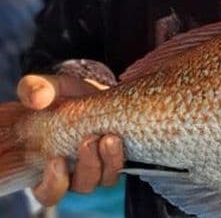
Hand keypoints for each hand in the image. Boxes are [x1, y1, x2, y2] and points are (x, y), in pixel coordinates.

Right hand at [16, 74, 124, 205]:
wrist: (94, 92)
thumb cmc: (67, 96)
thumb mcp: (51, 89)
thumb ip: (37, 90)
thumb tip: (35, 99)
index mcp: (51, 166)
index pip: (49, 192)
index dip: (53, 183)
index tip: (56, 160)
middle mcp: (76, 172)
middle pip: (82, 185)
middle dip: (88, 165)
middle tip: (89, 140)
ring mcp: (101, 166)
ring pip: (106, 178)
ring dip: (109, 160)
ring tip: (110, 137)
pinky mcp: (120, 156)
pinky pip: (125, 166)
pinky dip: (123, 155)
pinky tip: (120, 138)